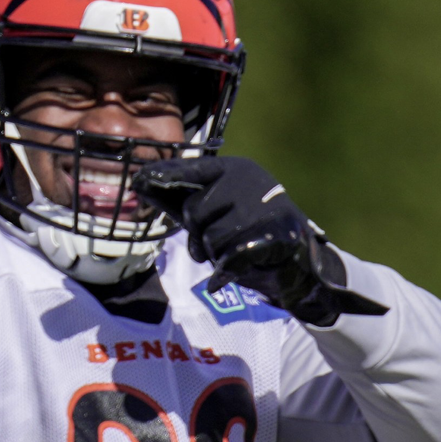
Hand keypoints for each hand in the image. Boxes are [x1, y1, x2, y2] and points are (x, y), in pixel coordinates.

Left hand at [131, 156, 386, 325]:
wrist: (301, 263)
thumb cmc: (250, 234)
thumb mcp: (218, 211)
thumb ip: (183, 200)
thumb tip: (141, 186)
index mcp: (236, 169)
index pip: (192, 171)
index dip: (166, 177)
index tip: (139, 180)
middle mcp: (249, 181)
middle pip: (195, 210)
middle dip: (198, 235)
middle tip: (215, 243)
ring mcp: (261, 206)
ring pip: (210, 238)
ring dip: (216, 255)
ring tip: (237, 252)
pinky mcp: (271, 235)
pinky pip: (229, 257)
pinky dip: (227, 271)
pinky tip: (235, 271)